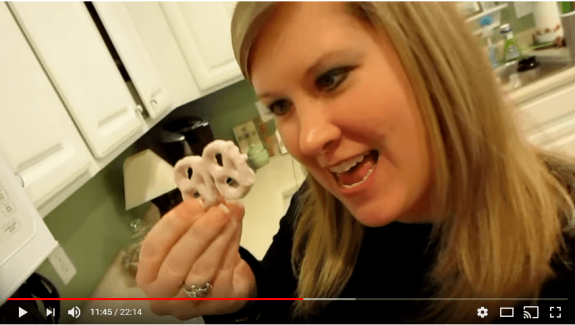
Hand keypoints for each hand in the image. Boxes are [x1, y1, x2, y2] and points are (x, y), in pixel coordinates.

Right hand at [136, 199, 255, 319]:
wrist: (225, 285)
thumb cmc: (195, 259)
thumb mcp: (184, 241)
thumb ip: (190, 224)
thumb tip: (208, 201)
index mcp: (147, 275)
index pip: (153, 248)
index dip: (174, 224)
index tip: (194, 203)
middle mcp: (161, 294)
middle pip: (177, 261)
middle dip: (200, 231)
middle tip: (219, 208)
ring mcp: (188, 304)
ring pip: (203, 267)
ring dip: (220, 236)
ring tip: (232, 213)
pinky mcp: (216, 304)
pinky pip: (223, 272)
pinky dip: (231, 246)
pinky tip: (236, 227)